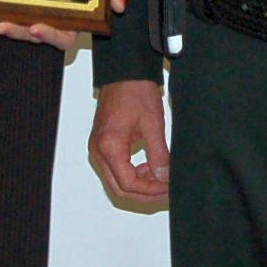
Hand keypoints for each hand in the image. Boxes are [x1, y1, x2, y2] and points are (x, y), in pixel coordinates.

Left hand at [0, 0, 132, 51]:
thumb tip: (119, 3)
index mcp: (73, 18)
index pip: (63, 36)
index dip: (49, 35)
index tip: (36, 26)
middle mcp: (52, 18)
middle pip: (35, 34)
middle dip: (19, 32)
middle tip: (4, 24)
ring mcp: (34, 10)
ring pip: (18, 25)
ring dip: (6, 24)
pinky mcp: (18, 2)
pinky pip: (8, 10)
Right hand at [89, 78, 170, 207]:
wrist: (124, 72)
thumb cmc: (135, 91)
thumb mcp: (152, 124)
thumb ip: (158, 154)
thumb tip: (165, 177)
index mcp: (109, 146)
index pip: (128, 184)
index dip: (150, 190)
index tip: (168, 188)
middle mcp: (98, 151)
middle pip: (119, 188)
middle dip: (144, 193)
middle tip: (166, 190)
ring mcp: (98, 149)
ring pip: (117, 181)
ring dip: (139, 185)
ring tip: (161, 178)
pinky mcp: (102, 145)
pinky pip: (116, 169)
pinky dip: (133, 174)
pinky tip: (149, 168)